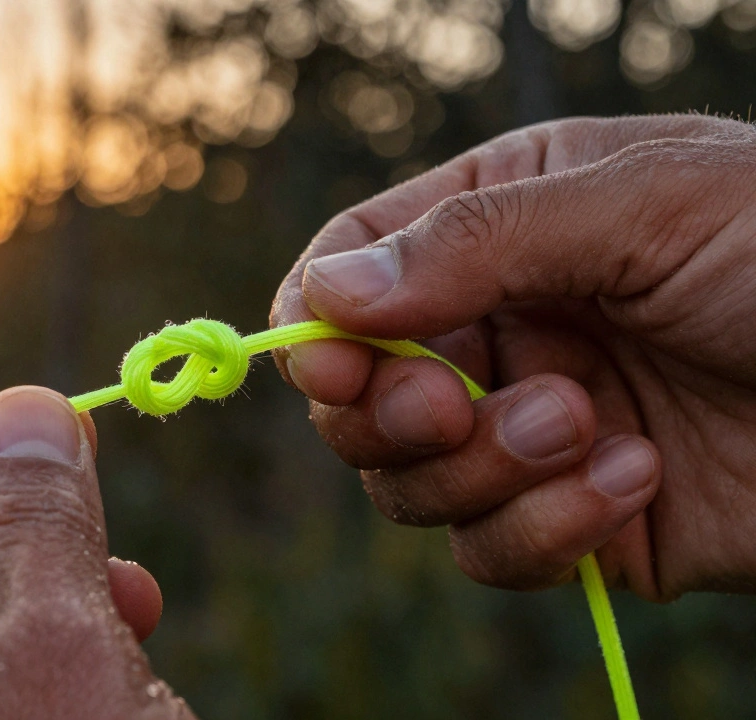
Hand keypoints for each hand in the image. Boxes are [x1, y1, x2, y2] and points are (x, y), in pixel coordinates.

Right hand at [271, 114, 755, 600]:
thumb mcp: (644, 205)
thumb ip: (476, 241)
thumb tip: (325, 297)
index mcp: (497, 226)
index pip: (348, 275)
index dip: (320, 328)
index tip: (340, 368)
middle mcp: (500, 329)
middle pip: (358, 398)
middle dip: (392, 415)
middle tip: (448, 406)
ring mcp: (528, 429)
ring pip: (413, 485)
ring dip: (483, 469)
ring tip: (586, 428)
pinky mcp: (575, 521)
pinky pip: (494, 551)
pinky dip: (548, 530)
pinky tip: (633, 480)